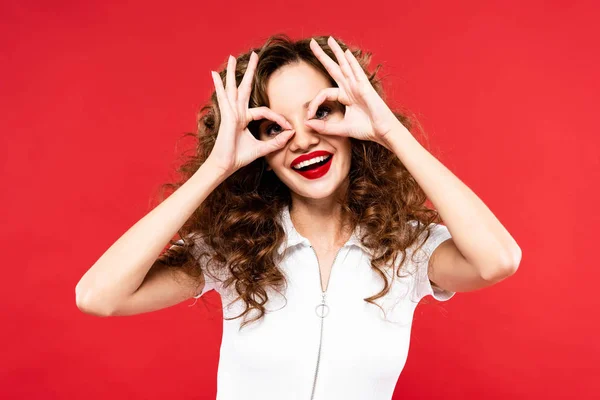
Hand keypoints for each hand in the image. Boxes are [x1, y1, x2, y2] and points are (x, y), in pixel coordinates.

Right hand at [206, 52, 294, 175]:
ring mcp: (230, 112)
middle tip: (255, 55)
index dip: (278, 118)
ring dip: (232, 71)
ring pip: (233, 87)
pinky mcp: (227, 115)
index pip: (264, 111)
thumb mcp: (262, 148)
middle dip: (250, 71)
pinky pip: (223, 97)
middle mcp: (236, 112)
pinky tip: (214, 74)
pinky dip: (219, 85)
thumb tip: (291, 134)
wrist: (226, 165)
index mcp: (244, 118)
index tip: (288, 127)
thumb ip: (276, 142)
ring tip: (231, 57)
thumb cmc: (239, 157)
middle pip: (244, 87)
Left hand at [304, 37, 402, 145]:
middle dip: (322, 56)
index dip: (314, 103)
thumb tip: (307, 123)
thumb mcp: (341, 129)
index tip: (308, 116)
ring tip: (329, 39)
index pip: (324, 93)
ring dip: (337, 52)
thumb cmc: (366, 129)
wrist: (382, 132)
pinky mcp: (365, 88)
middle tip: (312, 43)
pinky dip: (352, 61)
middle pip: (334, 68)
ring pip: (345, 65)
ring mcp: (358, 86)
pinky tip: (346, 52)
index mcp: (345, 96)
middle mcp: (350, 88)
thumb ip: (325, 127)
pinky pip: (357, 72)